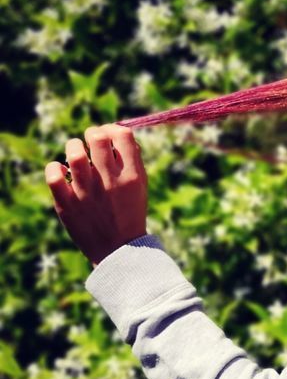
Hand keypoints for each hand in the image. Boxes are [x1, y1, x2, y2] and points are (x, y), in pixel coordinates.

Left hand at [45, 124, 148, 266]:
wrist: (119, 250)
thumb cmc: (129, 213)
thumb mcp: (140, 187)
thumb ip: (131, 160)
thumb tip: (117, 133)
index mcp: (132, 176)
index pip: (122, 135)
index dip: (112, 128)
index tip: (108, 135)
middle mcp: (111, 181)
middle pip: (98, 138)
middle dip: (92, 134)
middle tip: (89, 143)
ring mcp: (87, 193)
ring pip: (74, 153)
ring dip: (73, 147)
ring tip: (75, 154)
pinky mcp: (68, 204)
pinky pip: (53, 175)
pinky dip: (54, 168)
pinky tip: (61, 171)